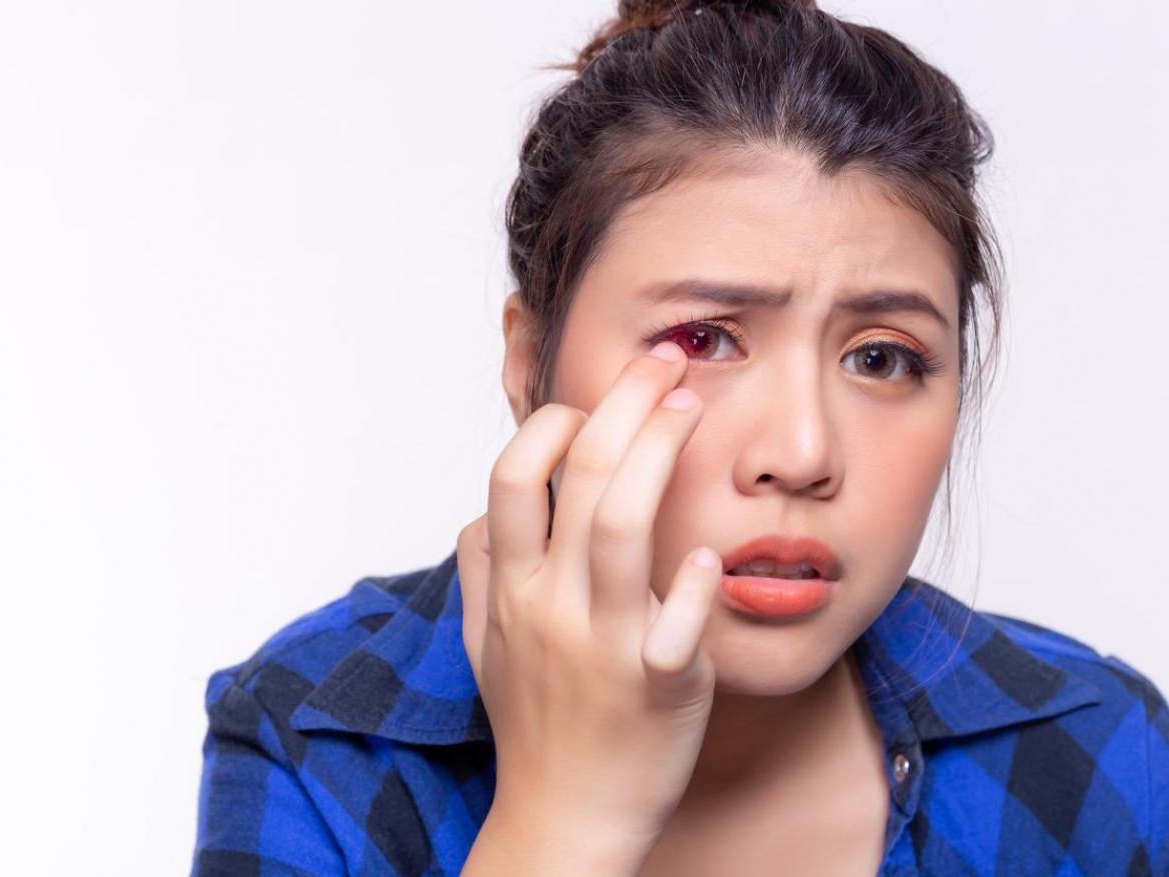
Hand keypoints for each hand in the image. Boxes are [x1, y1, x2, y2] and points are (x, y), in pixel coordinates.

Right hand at [456, 340, 722, 867]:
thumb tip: (484, 514)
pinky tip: (712, 554)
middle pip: (578, 476)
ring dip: (660, 454)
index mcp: (511, 589)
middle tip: (667, 362)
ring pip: (623, 526)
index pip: (511, 477)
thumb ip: (481, 570)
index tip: (591, 402)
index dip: (550, 424)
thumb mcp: (484, 644)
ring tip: (693, 409)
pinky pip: (678, 623)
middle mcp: (551, 606)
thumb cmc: (532, 724)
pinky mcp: (659, 687)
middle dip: (624, 402)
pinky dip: (697, 582)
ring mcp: (604, 645)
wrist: (563, 821)